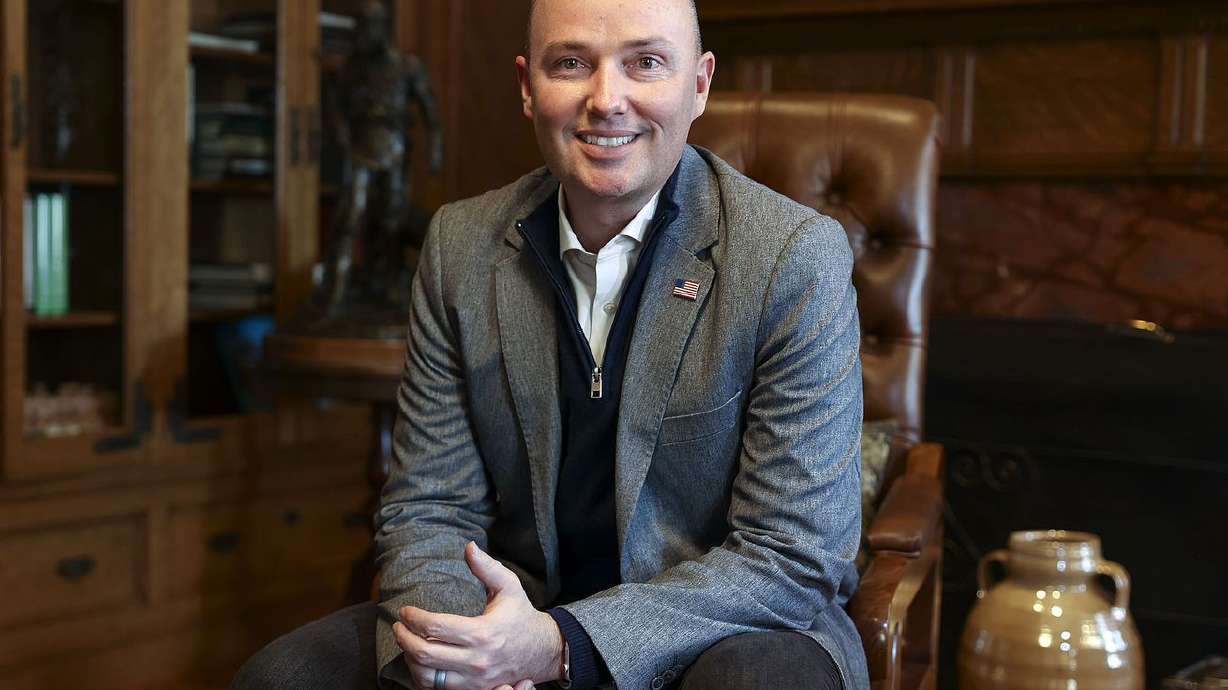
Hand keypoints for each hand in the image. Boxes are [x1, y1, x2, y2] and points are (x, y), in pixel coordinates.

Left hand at [392, 542, 563, 689]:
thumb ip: (487, 567)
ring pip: (427, 678)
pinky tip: (420, 663)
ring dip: (410, 660)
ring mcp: (475, 680)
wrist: (544, 651)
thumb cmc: (521, 616)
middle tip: (398, 626)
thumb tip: (469, 547)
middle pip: (425, 654)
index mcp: (483, 632)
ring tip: (407, 644)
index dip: (414, 618)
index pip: (435, 627)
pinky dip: (423, 678)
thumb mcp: (509, 587)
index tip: (405, 610)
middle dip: (404, 638)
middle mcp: (477, 660)